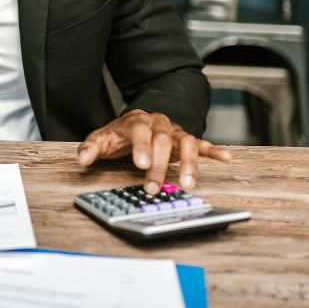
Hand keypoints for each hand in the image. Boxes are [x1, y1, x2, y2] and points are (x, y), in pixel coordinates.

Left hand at [76, 109, 230, 193]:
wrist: (137, 121)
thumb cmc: (119, 134)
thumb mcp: (101, 139)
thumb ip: (90, 148)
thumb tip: (82, 159)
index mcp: (136, 121)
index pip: (140, 131)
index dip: (141, 147)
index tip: (140, 164)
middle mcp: (158, 123)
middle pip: (162, 141)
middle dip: (158, 165)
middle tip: (152, 187)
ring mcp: (173, 132)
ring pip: (185, 143)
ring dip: (188, 163)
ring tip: (187, 184)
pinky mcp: (185, 140)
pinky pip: (201, 144)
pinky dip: (213, 150)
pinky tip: (226, 158)